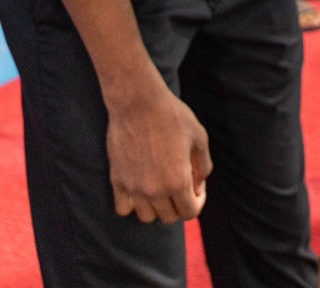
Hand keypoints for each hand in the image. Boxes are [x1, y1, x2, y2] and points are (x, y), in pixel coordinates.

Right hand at [105, 81, 211, 222]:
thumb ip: (203, 166)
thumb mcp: (200, 138)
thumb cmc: (173, 116)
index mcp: (178, 181)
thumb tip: (198, 187)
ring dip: (157, 207)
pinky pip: (123, 208)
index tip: (196, 188)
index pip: (190, 213)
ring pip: (146, 217)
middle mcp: (154, 190)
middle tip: (181, 184)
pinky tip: (140, 188)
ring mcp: (133, 187)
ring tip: (161, 187)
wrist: (138, 102)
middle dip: (179, 204)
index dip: (198, 202)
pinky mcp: (116, 180)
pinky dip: (132, 204)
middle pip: (169, 217)